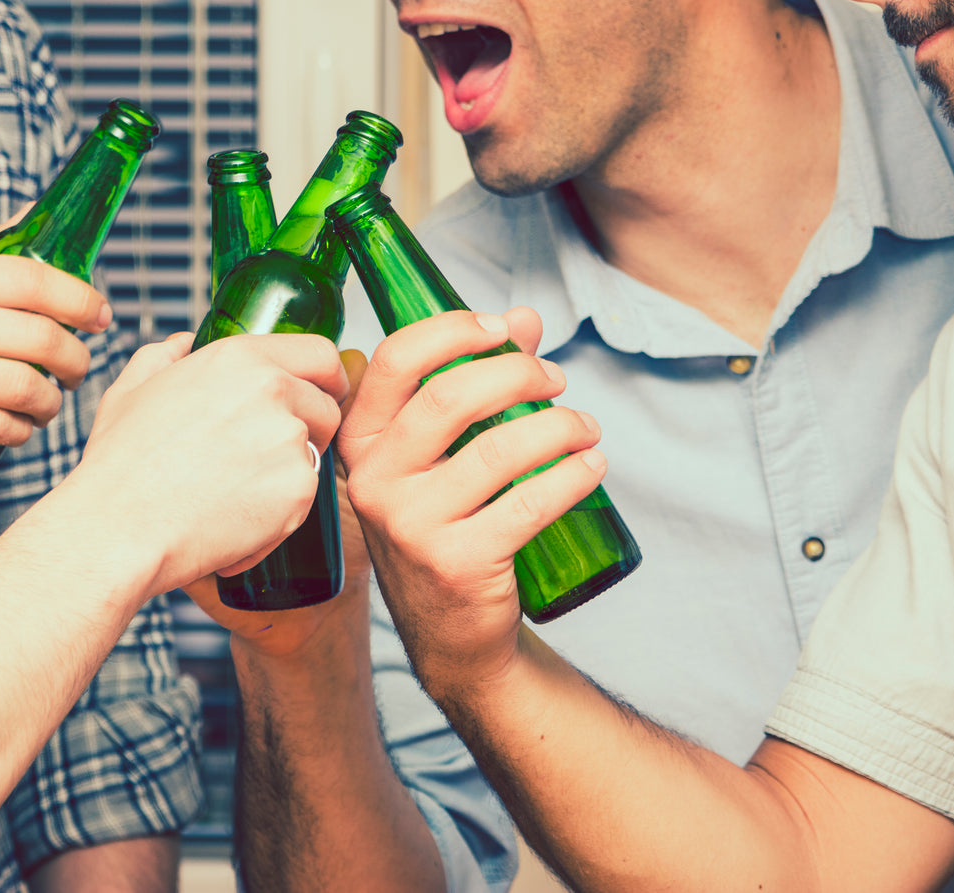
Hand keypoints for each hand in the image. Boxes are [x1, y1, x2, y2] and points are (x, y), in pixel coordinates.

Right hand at [0, 218, 110, 467]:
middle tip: (78, 370)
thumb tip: (37, 214)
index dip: (80, 298)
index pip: (33, 279)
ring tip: (51, 403)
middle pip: (40, 338)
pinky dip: (22, 432)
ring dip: (52, 403)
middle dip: (76, 359)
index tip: (102, 316)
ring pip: (26, 389)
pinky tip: (21, 428)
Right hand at [61, 332, 348, 596]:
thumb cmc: (120, 466)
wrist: (120, 528)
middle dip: (308, 432)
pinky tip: (232, 521)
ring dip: (288, 475)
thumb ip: (163, 357)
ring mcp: (289, 439)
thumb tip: (183, 343)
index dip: (328, 378)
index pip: (320, 354)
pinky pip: (303, 501)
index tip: (324, 395)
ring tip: (233, 494)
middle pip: (326, 408)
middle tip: (264, 460)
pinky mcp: (298, 489)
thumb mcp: (131, 391)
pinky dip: (277, 517)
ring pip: (314, 456)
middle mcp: (273, 389)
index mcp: (239, 358)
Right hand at [338, 309, 605, 691]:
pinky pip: (528, 503)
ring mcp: (412, 526)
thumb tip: (523, 319)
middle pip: (450, 396)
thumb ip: (473, 380)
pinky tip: (591, 466)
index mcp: (362, 443)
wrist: (451, 634)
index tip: (502, 328)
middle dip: (519, 373)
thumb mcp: (439, 455)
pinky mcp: (457, 563)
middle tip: (556, 380)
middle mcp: (376, 482)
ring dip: (559, 426)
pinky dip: (572, 476)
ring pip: (498, 448)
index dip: (453, 330)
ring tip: (585, 428)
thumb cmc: (446, 527)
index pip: (395, 361)